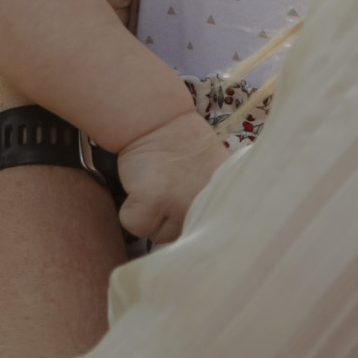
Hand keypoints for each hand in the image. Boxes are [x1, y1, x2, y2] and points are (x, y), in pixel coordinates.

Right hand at [114, 108, 230, 243]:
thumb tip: (201, 236)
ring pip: (158, 236)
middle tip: (170, 190)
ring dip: (152, 218)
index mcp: (225, 202)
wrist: (159, 120)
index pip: (208, 237)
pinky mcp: (152, 200)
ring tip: (157, 186)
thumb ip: (211, 207)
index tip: (185, 204)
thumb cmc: (182, 148)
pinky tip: (141, 185)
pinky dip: (131, 210)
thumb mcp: (212, 180)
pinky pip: (134, 224)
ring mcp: (180, 204)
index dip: (192, 224)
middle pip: (180, 237)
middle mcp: (206, 206)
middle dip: (171, 220)